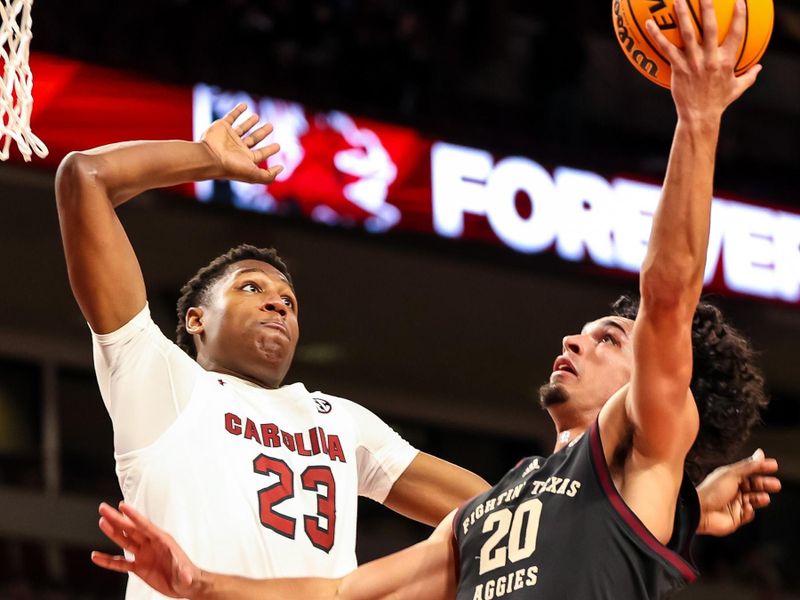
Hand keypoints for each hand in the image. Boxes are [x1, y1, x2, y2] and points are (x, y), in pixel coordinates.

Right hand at [92, 502, 203, 597]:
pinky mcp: (139, 567)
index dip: (133, 516)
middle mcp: (151, 544)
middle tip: (103, 507)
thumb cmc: (188, 576)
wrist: (185, 585)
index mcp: (162, 540)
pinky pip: (120, 563)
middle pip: (131, 529)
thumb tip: (185, 577)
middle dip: (117, 518)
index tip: (122, 505)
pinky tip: (96, 556)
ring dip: (113, 532)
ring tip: (101, 522)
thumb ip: (183, 573)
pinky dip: (108, 560)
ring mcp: (144, 555)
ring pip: (125, 541)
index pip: (145, 525)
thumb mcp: (186, 574)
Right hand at [200, 102, 283, 183]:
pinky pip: (231, 116)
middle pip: (253, 139)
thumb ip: (269, 175)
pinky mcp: (221, 127)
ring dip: (250, 122)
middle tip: (271, 126)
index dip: (270, 150)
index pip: (261, 153)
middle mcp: (237, 148)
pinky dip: (237, 110)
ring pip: (242, 128)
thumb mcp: (255, 175)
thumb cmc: (231, 168)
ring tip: (257, 116)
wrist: (210, 158)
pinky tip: (244, 105)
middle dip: (262, 133)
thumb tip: (281, 168)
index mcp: (245, 159)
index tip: (278, 146)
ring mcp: (229, 137)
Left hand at [646, 0, 761, 121]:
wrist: (700, 116)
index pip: (737, 33)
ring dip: (682, 15)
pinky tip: (649, 24)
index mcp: (727, 60)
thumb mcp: (737, 88)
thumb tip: (759, 67)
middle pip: (710, 27)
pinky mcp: (678, 68)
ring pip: (687, 34)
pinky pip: (666, 49)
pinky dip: (657, 36)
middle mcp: (710, 59)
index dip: (739, 16)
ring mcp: (693, 63)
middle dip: (708, 7)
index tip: (740, 1)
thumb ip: (749, 76)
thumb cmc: (718, 102)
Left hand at [696, 449, 780, 535]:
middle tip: (775, 484)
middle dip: (765, 484)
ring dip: (760, 498)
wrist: (700, 512)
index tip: (774, 465)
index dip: (761, 468)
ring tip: (763, 497)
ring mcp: (734, 504)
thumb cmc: (711, 491)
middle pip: (754, 486)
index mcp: (729, 477)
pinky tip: (746, 508)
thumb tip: (760, 454)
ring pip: (753, 500)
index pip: (749, 471)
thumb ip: (748, 466)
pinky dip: (749, 511)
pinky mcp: (735, 517)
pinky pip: (748, 514)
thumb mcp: (732, 475)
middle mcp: (732, 490)